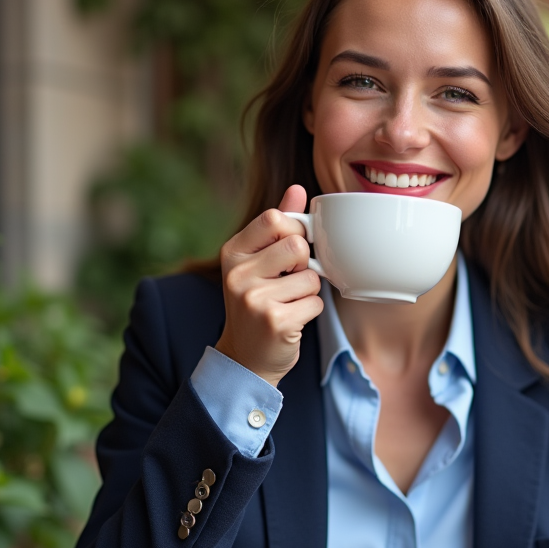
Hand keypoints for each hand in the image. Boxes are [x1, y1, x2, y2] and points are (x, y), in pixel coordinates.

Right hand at [214, 185, 323, 385]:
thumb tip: (297, 189)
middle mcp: (238, 274)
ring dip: (309, 290)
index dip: (294, 230)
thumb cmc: (256, 303)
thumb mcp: (258, 262)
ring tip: (288, 302)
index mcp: (232, 252)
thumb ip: (277, 225)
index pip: (273, 218)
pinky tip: (292, 319)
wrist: (245, 358)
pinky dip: (311, 310)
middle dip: (304, 263)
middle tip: (289, 280)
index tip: (291, 249)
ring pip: (311, 276)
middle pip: (297, 245)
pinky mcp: (275, 322)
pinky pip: (315, 302)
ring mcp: (254, 299)